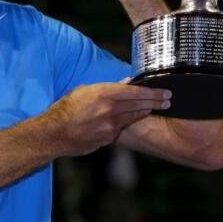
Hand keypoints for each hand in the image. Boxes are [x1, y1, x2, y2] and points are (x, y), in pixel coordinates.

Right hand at [45, 80, 170, 155]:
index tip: (165, 92)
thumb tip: (127, 83)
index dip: (153, 93)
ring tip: (154, 108)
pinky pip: (121, 128)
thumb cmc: (66, 108)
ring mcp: (110, 126)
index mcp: (103, 94)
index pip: (136, 93)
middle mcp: (109, 110)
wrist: (54, 133)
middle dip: (156, 103)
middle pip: (139, 105)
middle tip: (168, 100)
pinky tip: (127, 119)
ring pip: (132, 117)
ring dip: (143, 112)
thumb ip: (108, 87)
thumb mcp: (85, 90)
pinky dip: (125, 123)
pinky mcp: (108, 138)